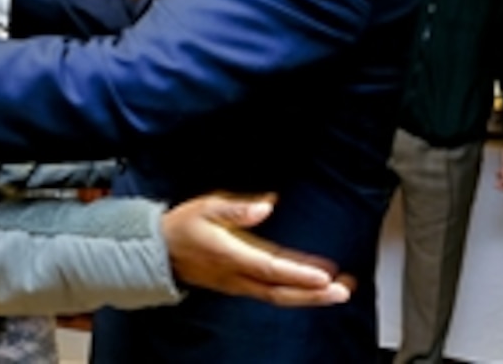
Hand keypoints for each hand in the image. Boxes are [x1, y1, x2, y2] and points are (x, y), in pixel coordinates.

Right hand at [161, 192, 351, 306]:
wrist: (160, 250)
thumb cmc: (183, 226)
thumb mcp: (206, 207)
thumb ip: (237, 207)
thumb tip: (267, 205)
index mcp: (230, 255)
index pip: (271, 268)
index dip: (299, 273)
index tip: (325, 275)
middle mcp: (237, 275)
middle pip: (280, 291)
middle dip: (313, 294)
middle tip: (343, 290)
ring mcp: (238, 284)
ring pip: (278, 296)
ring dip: (309, 296)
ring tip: (339, 289)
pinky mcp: (239, 285)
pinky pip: (271, 293)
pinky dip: (295, 292)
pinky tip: (312, 286)